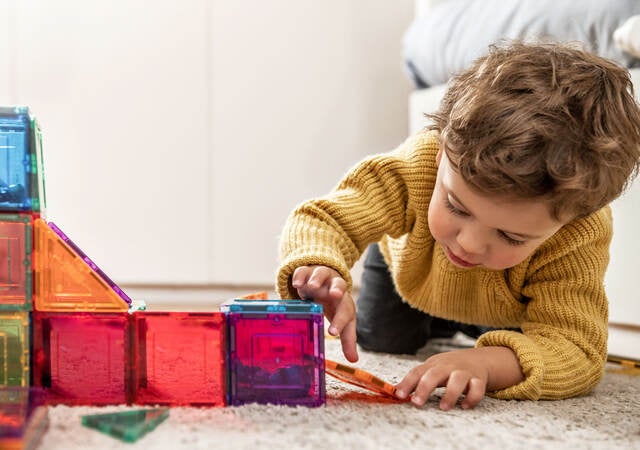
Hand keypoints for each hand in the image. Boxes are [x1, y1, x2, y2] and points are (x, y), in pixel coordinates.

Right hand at [291, 265, 357, 361]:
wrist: (327, 278)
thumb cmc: (335, 303)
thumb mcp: (342, 319)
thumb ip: (347, 338)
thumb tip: (354, 360)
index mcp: (344, 301)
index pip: (345, 311)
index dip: (340, 321)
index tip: (332, 332)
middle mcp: (334, 286)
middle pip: (339, 284)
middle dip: (337, 289)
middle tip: (334, 295)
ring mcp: (321, 277)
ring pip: (322, 274)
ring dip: (317, 279)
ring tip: (311, 287)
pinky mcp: (307, 271)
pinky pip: (304, 271)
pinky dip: (300, 276)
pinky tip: (296, 284)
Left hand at [394, 346, 522, 409]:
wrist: (477, 358)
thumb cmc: (449, 367)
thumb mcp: (432, 370)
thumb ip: (416, 380)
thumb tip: (395, 391)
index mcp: (433, 365)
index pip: (417, 372)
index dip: (407, 383)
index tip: (399, 395)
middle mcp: (447, 367)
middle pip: (434, 374)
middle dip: (425, 388)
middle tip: (417, 403)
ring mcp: (464, 372)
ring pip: (458, 380)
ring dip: (451, 394)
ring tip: (443, 407)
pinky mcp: (478, 379)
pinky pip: (477, 388)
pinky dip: (472, 398)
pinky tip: (465, 406)